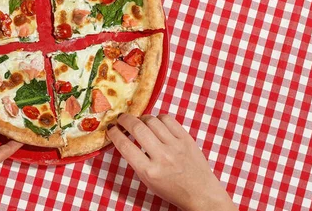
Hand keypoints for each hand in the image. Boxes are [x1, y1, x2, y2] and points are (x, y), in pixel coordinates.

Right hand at [106, 114, 235, 210]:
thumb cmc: (172, 189)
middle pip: (137, 129)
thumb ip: (137, 161)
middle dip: (125, 120)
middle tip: (121, 119)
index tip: (111, 128)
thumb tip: (124, 138)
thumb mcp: (148, 181)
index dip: (114, 134)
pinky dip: (158, 118)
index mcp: (149, 171)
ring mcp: (175, 146)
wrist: (200, 193)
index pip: (125, 146)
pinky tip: (156, 123)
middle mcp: (162, 157)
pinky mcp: (186, 139)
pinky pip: (168, 120)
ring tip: (139, 121)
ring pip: (152, 121)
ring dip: (141, 118)